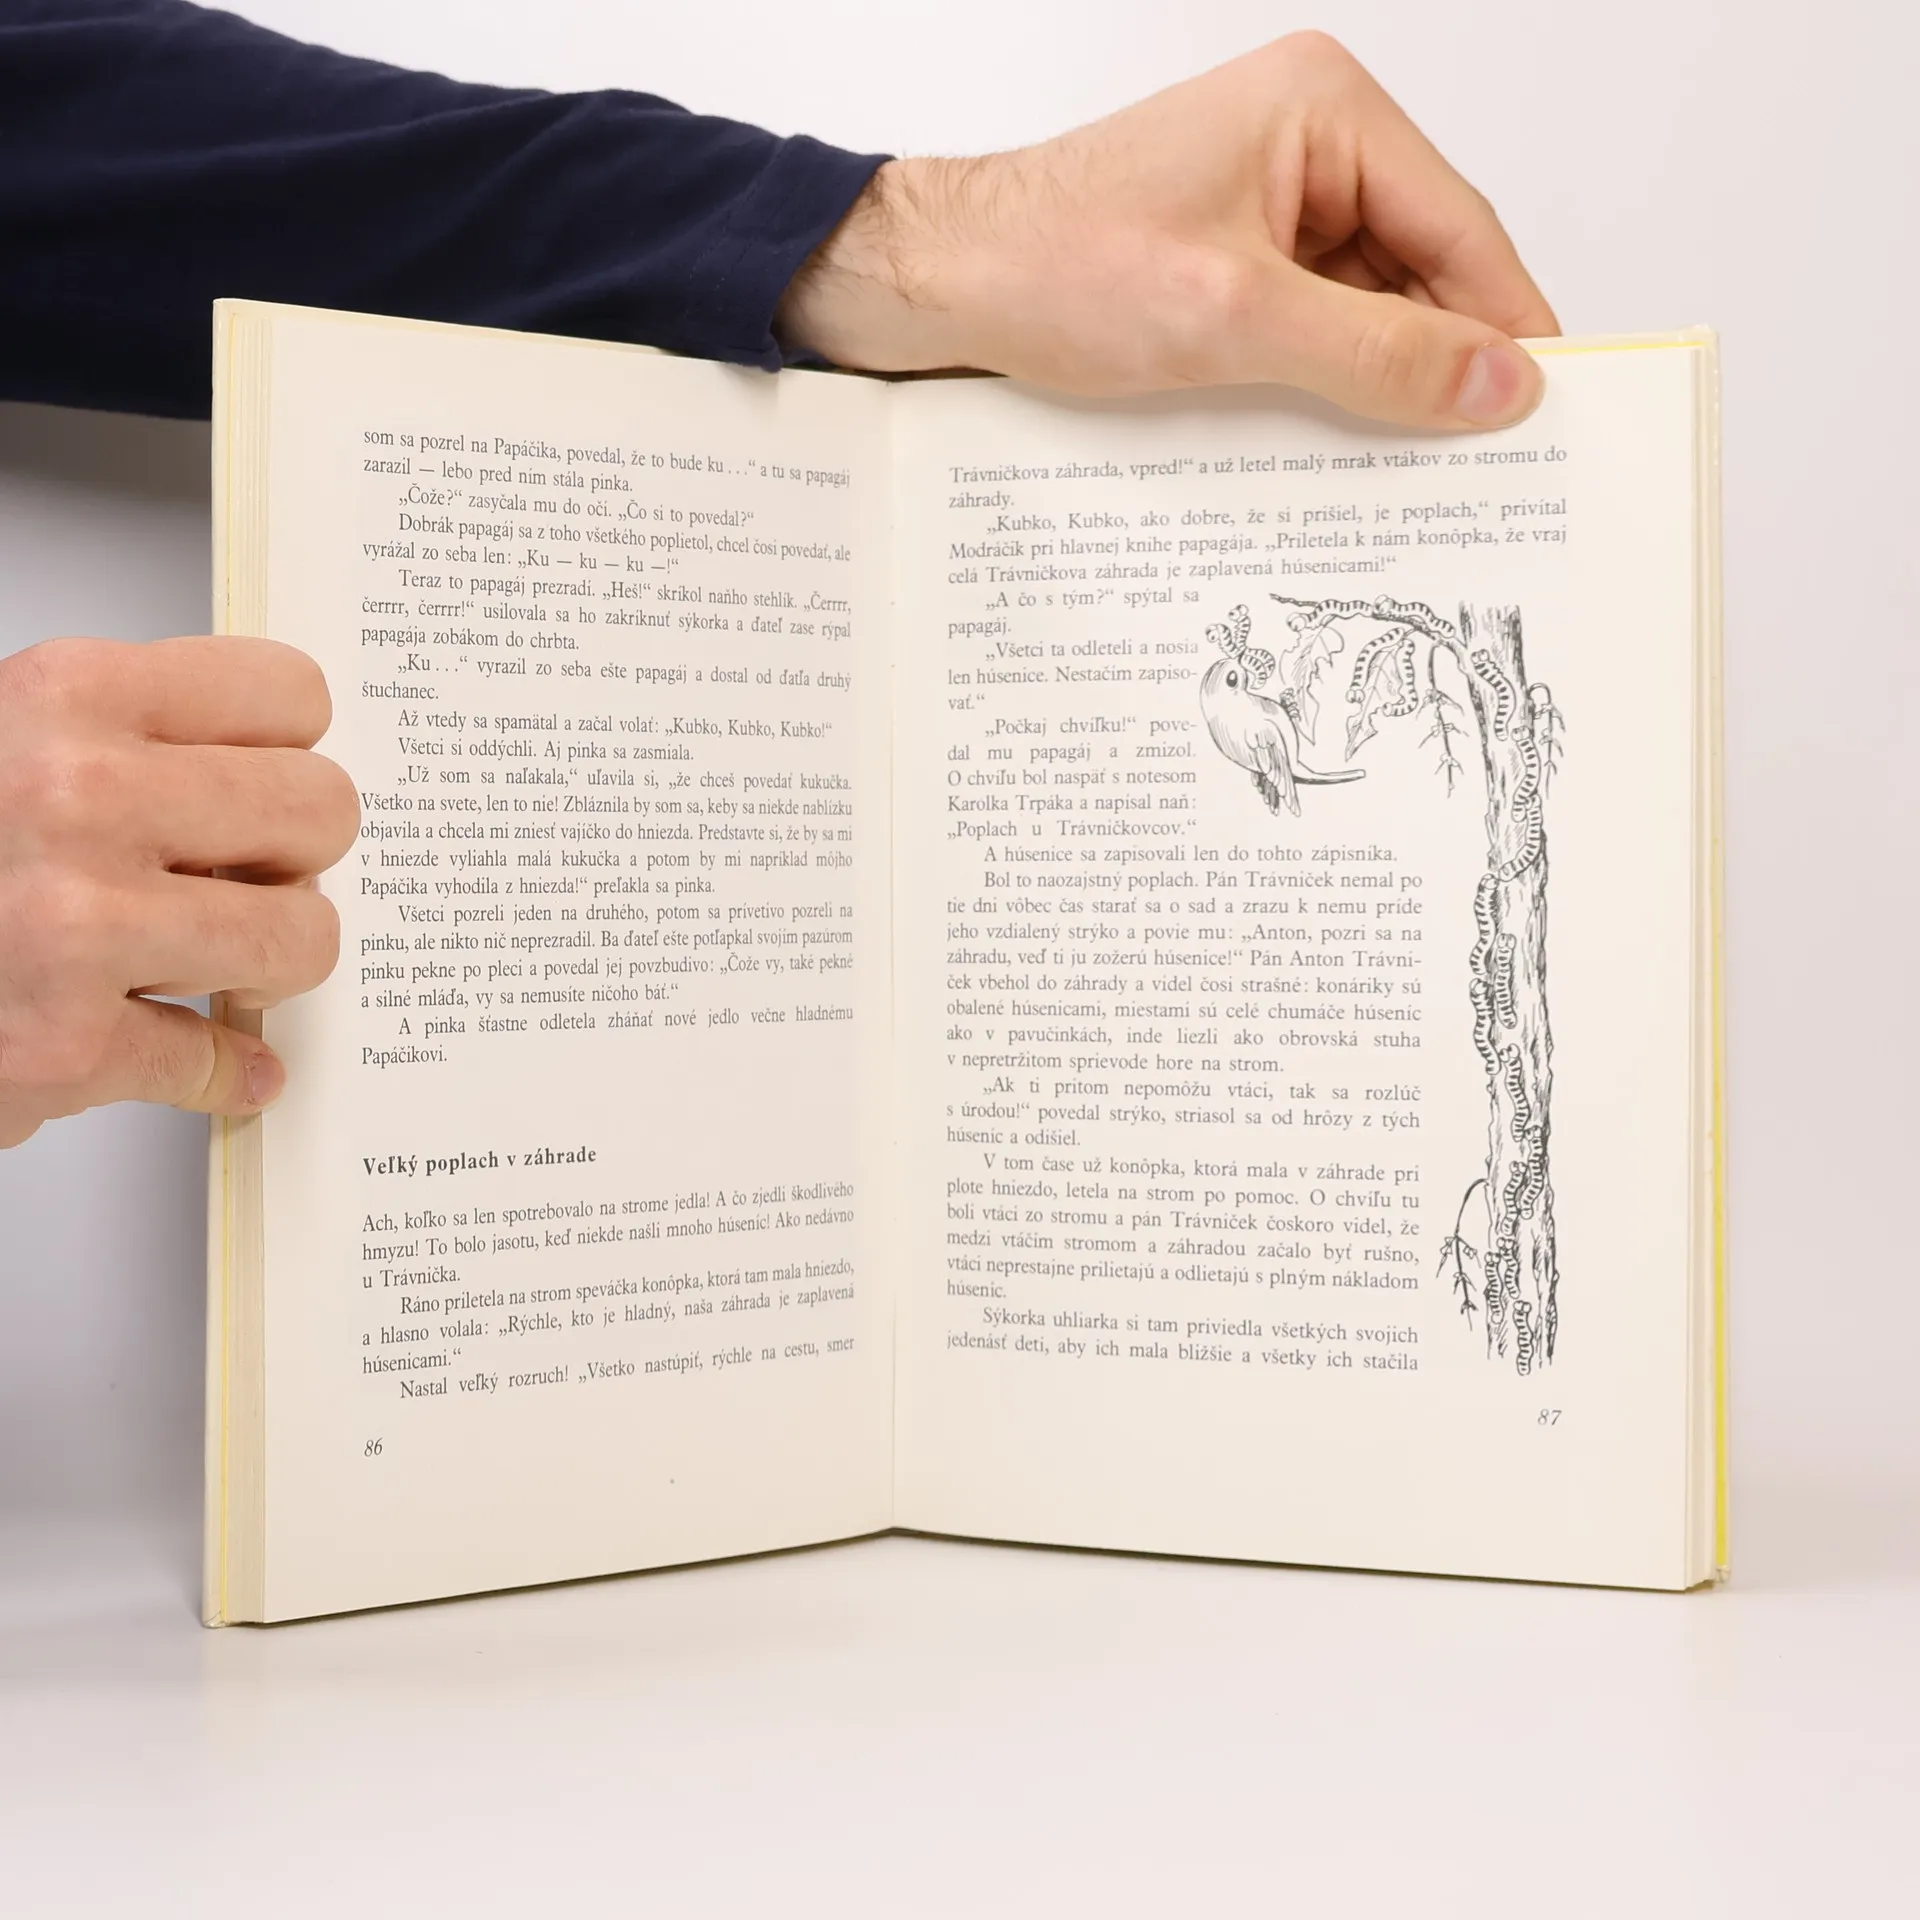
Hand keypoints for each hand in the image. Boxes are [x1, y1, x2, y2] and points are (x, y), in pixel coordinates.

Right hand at [0, 636, 357, 1147]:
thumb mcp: (13, 742)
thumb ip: (131, 744)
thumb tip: (270, 776)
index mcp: (66, 701)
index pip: (288, 693)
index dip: (290, 749)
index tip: (271, 779)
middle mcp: (78, 799)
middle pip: (322, 811)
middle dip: (298, 855)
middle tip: (255, 878)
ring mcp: (75, 927)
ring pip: (303, 937)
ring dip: (273, 960)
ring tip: (223, 962)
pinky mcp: (63, 1047)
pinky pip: (218, 1062)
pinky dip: (220, 1074)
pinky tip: (200, 1058)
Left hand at [778, 32, 1556, 427]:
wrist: (938, 289)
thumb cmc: (1054, 267)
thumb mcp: (1235, 319)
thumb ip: (1377, 354)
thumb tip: (1499, 386)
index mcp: (1324, 113)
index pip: (1458, 226)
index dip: (1508, 322)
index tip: (1551, 406)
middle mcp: (1306, 147)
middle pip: (1422, 268)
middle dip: (1445, 361)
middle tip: (1489, 462)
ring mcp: (1267, 206)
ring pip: (1370, 308)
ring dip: (1382, 384)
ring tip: (1416, 472)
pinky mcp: (1232, 262)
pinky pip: (1314, 328)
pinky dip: (1329, 387)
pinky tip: (1340, 450)